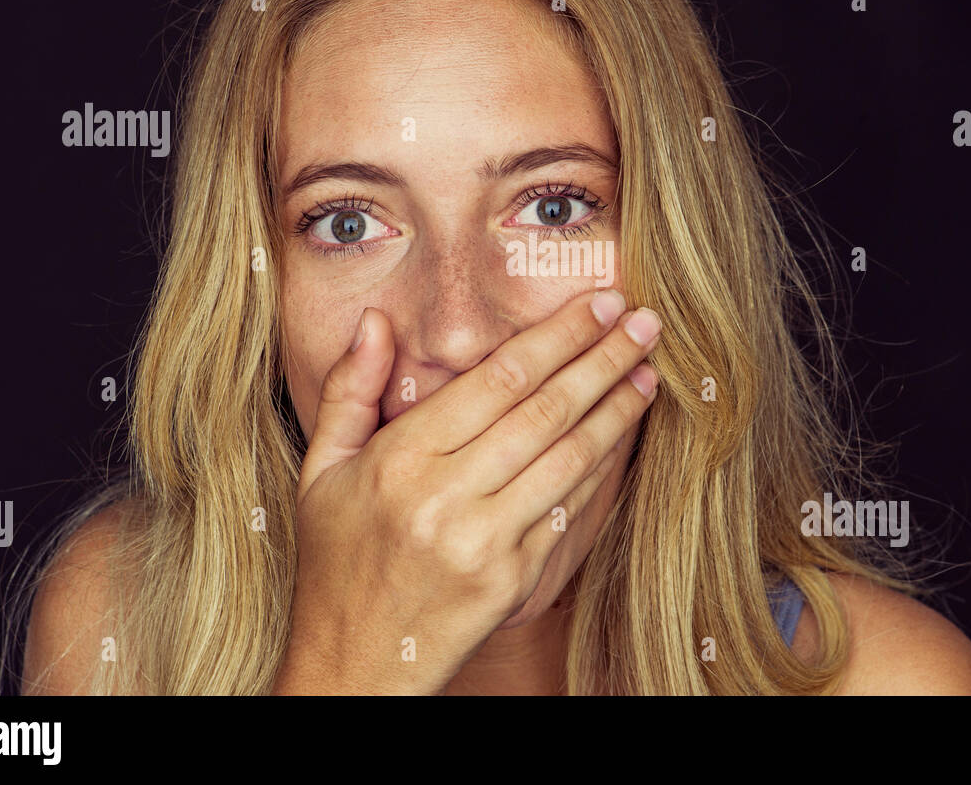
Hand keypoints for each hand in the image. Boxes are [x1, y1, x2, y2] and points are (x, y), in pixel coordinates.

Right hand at [272, 288, 660, 693]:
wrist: (355, 666)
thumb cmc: (337, 562)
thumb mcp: (321, 472)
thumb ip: (349, 391)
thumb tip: (376, 319)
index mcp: (400, 460)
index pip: (499, 378)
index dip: (558, 335)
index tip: (598, 304)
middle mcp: (445, 498)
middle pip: (545, 409)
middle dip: (603, 358)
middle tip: (645, 321)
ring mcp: (485, 543)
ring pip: (570, 458)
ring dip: (617, 409)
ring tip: (648, 371)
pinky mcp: (514, 581)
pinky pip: (570, 510)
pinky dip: (603, 468)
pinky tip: (623, 437)